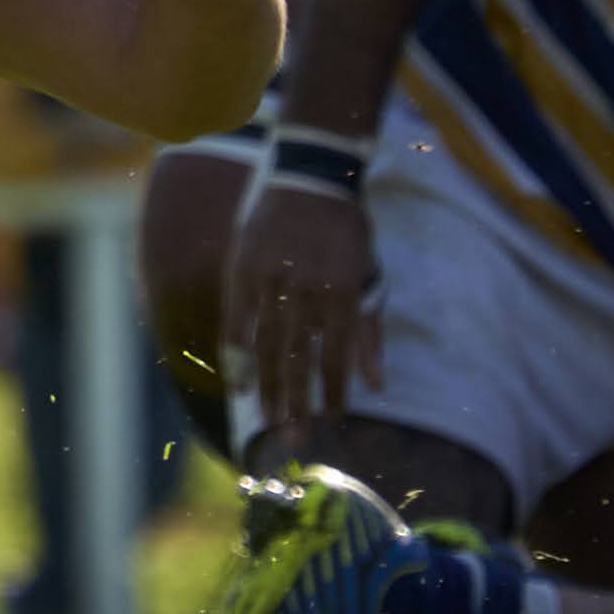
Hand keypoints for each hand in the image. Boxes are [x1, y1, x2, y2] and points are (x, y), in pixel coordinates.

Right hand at [230, 173, 383, 434]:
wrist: (310, 175)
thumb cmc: (345, 229)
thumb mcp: (370, 275)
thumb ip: (370, 330)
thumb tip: (376, 385)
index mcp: (344, 294)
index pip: (337, 357)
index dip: (333, 393)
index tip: (331, 423)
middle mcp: (309, 292)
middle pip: (299, 359)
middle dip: (296, 402)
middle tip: (293, 438)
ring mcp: (273, 280)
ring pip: (267, 344)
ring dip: (267, 385)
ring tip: (265, 416)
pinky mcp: (244, 267)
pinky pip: (238, 317)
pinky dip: (237, 350)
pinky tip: (238, 379)